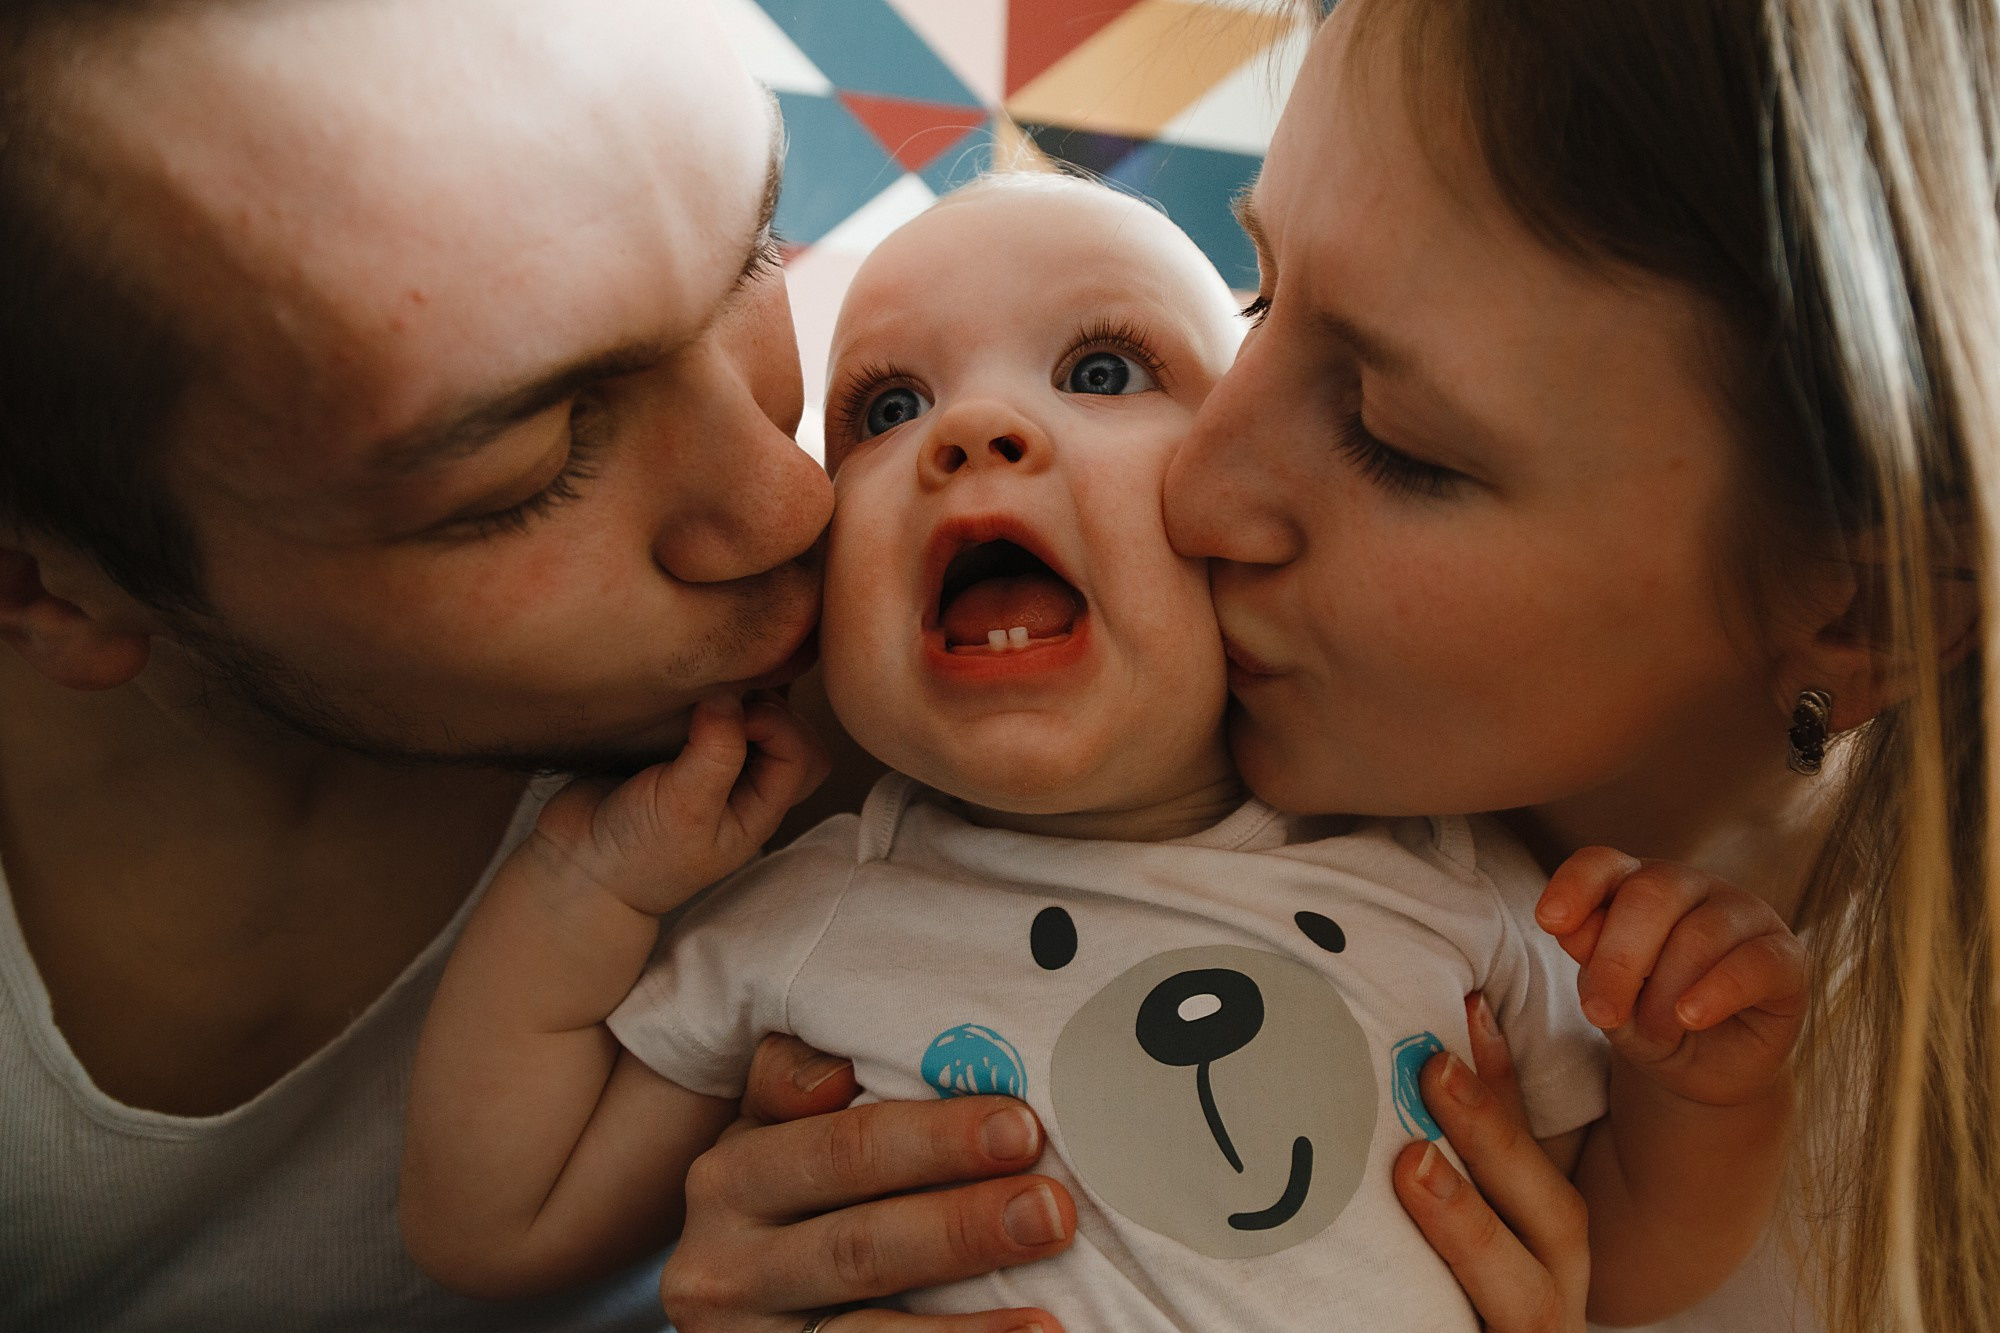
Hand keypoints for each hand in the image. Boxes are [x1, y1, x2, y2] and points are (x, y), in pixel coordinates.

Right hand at [531, 693, 830, 914]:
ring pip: (755, 712)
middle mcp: (747, 781)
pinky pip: (711, 707)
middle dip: (766, 705)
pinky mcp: (680, 741)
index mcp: (761, 808)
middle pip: (791, 728)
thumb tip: (732, 696)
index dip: (777, 724)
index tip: (731, 717)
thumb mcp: (683, 810)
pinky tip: (685, 687)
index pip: (802, 753)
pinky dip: (706, 692)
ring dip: (739, 694)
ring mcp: (714, 760)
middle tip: (722, 699)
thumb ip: (716, 754)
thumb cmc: (638, 853)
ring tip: (706, 688)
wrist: (579, 863)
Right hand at [663, 1035, 1074, 1332]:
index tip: (1021, 1128)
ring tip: (1046, 1314)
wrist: (723, 1298)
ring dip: (965, 1327)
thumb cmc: (778, 1193)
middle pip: (859, 1245)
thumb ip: (792, 1080)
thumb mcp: (767, 1130)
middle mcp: (724, 1267)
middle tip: (1052, 1209)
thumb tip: (838, 1074)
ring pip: (867, 1331)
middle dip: (963, 1226)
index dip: (932, 1140)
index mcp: (730, 1179)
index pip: (840, 1152)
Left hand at [1393, 994, 1588, 1331]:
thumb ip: (1439, 1151)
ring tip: (1413, 1166)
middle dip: (1495, 1139)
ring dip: (1468, 1226)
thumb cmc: (1449, 1302)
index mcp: (1545, 1245)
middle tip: (1431, 1070)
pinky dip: (1419, 1316)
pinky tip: (1362, 1292)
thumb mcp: (1452, 1219)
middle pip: (1551, 1220)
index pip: (1533, 1153)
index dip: (1505, 1082)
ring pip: (1522, 1299)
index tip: (1464, 1003)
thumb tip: (1406, 1040)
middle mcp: (1552, 1297)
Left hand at [1536, 848, 1807, 1106]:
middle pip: (1650, 895)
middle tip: (1600, 1014)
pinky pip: (1754, 962)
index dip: (1575, 886)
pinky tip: (1691, 1017)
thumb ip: (1591, 961)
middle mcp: (1689, 886)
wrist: (1704, 1069)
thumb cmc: (1646, 1019)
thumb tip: (1570, 928)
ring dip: (1665, 991)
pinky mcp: (1786, 956)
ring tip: (1654, 1032)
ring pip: (1699, 932)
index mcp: (1633, 884)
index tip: (1550, 923)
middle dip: (1618, 958)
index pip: (1602, 864)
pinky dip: (1717, 991)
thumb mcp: (1608, 999)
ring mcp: (1743, 914)